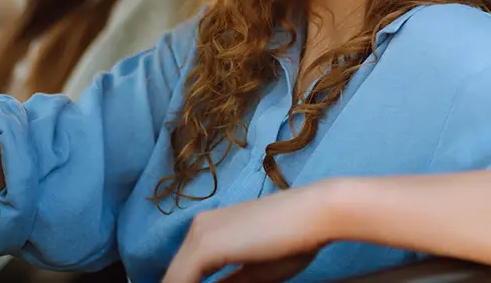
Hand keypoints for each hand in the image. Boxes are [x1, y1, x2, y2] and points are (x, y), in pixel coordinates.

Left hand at [162, 180, 352, 282]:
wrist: (316, 213)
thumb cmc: (295, 240)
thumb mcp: (256, 273)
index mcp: (210, 229)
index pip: (186, 273)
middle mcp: (199, 227)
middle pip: (177, 276)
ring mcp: (199, 235)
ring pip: (175, 280)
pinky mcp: (205, 246)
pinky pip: (180, 282)